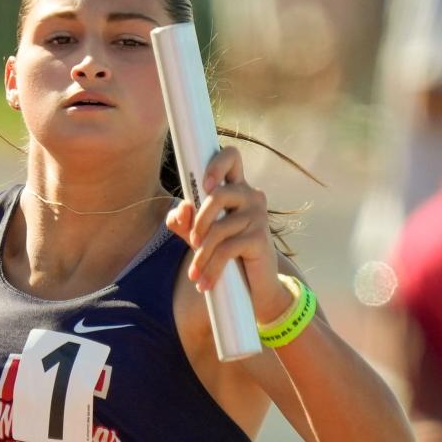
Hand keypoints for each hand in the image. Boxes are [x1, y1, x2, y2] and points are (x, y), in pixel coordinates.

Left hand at [165, 146, 291, 323]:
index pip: (231, 156)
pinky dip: (211, 268)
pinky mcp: (260, 238)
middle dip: (199, 221)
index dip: (216, 164)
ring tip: (195, 273)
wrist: (255, 285)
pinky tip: (204, 283)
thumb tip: (181, 211)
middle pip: (218, 195)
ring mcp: (258, 216)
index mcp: (235, 188)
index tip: (203, 184)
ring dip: (201, 255)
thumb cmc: (225, 253)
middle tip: (192, 241)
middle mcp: (250, 196)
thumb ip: (183, 221)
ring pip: (219, 229)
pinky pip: (227, 249)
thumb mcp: (198, 236)